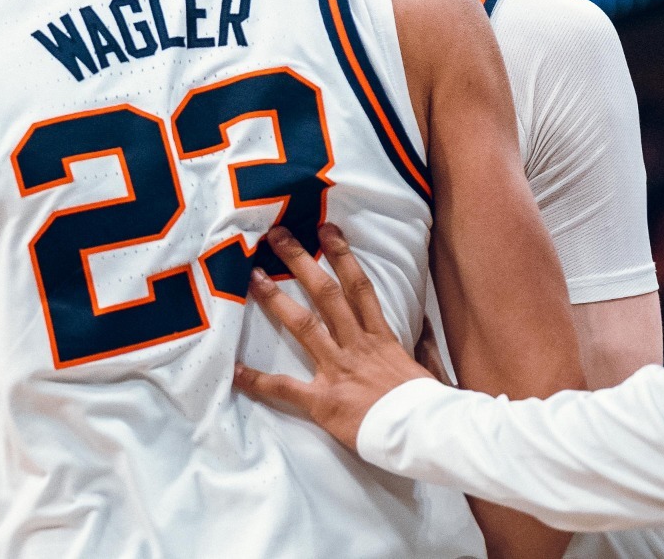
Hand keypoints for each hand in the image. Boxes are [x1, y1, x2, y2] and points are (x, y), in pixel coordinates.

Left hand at [232, 223, 435, 450]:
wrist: (423, 433)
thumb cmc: (427, 405)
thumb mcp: (428, 366)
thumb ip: (421, 344)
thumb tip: (424, 325)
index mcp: (380, 338)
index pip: (359, 288)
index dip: (342, 256)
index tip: (327, 230)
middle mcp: (356, 345)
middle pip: (326, 294)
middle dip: (301, 262)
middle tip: (278, 236)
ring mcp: (337, 370)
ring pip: (305, 326)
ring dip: (277, 299)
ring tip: (254, 276)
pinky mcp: (323, 400)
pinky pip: (285, 388)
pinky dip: (258, 380)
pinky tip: (236, 370)